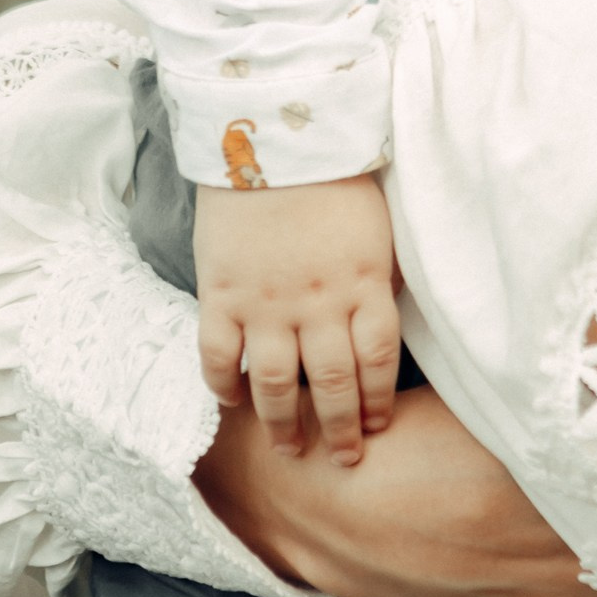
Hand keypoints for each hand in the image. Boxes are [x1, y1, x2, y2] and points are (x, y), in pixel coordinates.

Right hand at [193, 175, 399, 464]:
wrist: (271, 136)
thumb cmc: (332, 174)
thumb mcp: (375, 229)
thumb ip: (374, 279)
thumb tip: (377, 324)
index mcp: (363, 284)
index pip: (378, 361)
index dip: (378, 401)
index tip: (378, 426)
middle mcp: (318, 304)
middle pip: (333, 384)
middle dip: (341, 430)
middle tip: (344, 460)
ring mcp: (267, 303)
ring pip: (275, 384)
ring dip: (283, 423)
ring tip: (289, 448)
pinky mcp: (222, 294)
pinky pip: (218, 356)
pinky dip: (223, 386)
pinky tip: (230, 402)